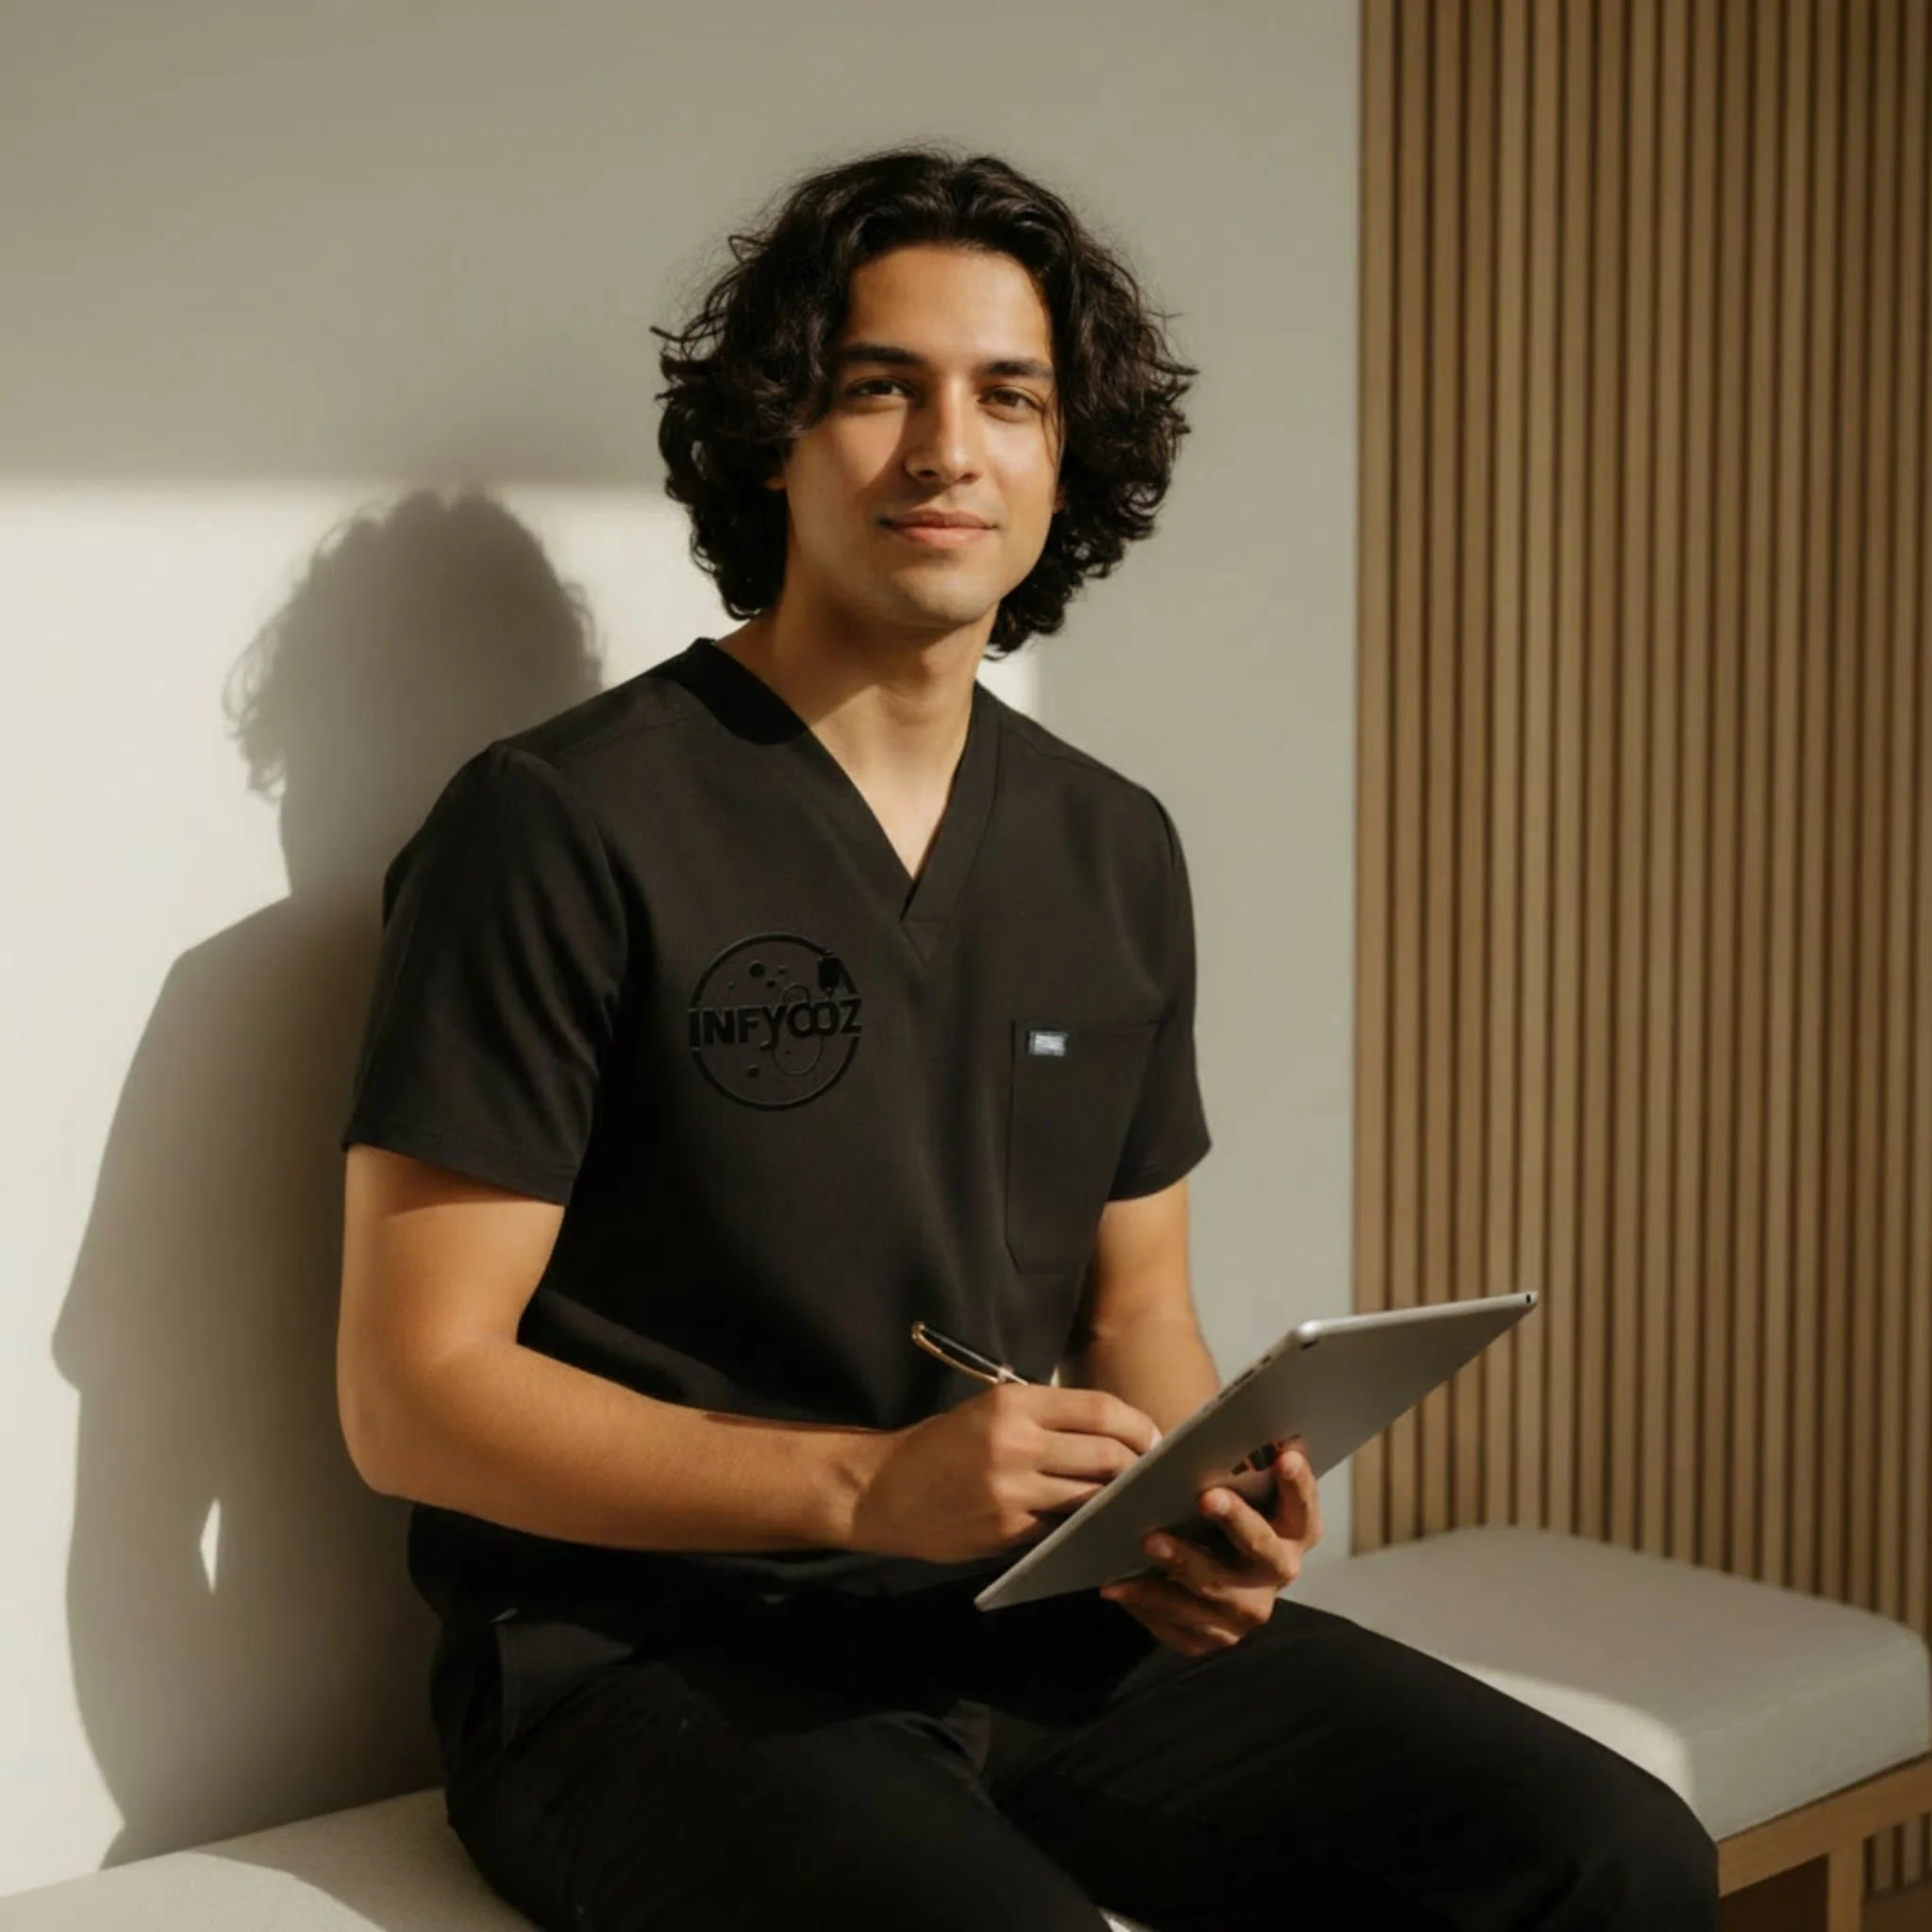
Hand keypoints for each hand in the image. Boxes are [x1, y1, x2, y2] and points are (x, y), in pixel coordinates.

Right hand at [848, 1383, 1160, 1565]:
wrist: (881, 1490)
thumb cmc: (940, 1445)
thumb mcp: (987, 1411)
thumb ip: (1044, 1420)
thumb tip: (1111, 1435)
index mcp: (1013, 1403)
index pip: (1099, 1409)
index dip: (1138, 1425)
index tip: (1154, 1439)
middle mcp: (1017, 1443)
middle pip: (1107, 1455)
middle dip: (1137, 1467)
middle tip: (1149, 1475)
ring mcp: (1013, 1492)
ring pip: (1090, 1496)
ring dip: (1114, 1500)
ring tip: (1129, 1500)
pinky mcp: (1008, 1532)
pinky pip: (1062, 1528)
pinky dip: (1080, 1526)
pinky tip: (1090, 1526)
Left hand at [1097, 1436, 1321, 1655]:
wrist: (1200, 1560)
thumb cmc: (1216, 1504)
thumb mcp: (1232, 1483)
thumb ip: (1236, 1463)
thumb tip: (1222, 1426)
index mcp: (1294, 1531)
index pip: (1304, 1507)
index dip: (1298, 1484)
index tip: (1285, 1454)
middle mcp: (1278, 1573)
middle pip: (1264, 1552)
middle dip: (1237, 1522)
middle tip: (1206, 1495)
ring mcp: (1247, 1612)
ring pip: (1217, 1593)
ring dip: (1183, 1565)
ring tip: (1148, 1539)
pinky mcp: (1212, 1638)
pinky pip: (1181, 1627)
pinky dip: (1148, 1603)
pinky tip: (1117, 1585)